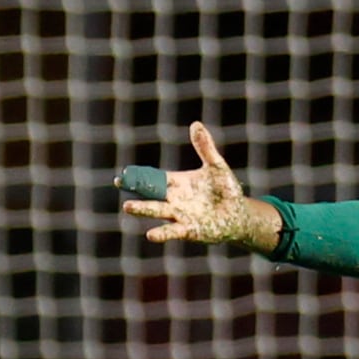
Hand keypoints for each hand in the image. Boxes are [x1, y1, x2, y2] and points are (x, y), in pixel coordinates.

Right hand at [117, 121, 274, 249]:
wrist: (240, 214)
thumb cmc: (226, 190)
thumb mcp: (217, 167)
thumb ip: (205, 148)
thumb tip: (196, 124)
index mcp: (176, 183)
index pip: (153, 178)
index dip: (139, 175)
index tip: (123, 173)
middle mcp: (173, 200)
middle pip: (150, 193)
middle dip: (136, 188)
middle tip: (119, 182)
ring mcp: (180, 215)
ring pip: (157, 211)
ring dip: (143, 209)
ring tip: (128, 207)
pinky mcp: (190, 230)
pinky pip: (174, 231)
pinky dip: (162, 233)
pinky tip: (151, 234)